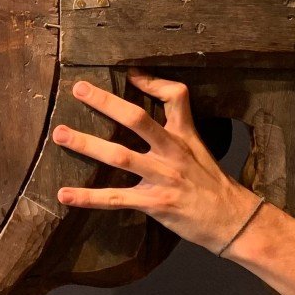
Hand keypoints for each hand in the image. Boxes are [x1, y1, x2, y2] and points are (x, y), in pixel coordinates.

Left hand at [52, 73, 257, 253]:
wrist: (235, 221)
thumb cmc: (212, 184)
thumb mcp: (200, 148)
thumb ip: (177, 127)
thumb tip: (156, 106)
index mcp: (184, 136)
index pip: (175, 97)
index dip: (153, 82)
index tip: (130, 72)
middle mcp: (172, 153)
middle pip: (138, 120)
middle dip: (106, 102)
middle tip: (78, 89)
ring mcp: (163, 178)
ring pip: (119, 156)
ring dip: (86, 144)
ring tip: (59, 134)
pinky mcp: (155, 204)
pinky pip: (116, 199)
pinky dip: (88, 197)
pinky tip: (64, 195)